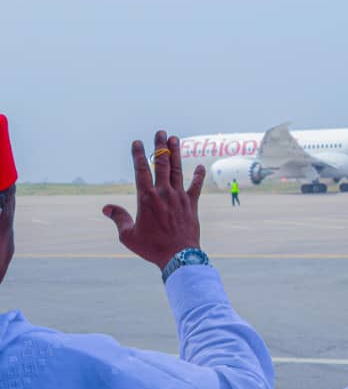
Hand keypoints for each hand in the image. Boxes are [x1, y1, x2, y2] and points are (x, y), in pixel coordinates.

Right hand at [103, 130, 205, 269]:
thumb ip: (118, 219)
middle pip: (161, 164)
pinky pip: (196, 186)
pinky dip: (198, 176)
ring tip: (175, 139)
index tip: (137, 142)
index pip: (141, 170)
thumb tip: (106, 208)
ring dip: (176, 154)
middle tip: (160, 132)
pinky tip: (200, 166)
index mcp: (146, 198)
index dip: (138, 155)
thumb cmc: (151, 247)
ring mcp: (179, 197)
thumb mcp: (128, 236)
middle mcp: (164, 193)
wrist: (178, 256)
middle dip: (160, 147)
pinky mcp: (191, 204)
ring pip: (177, 170)